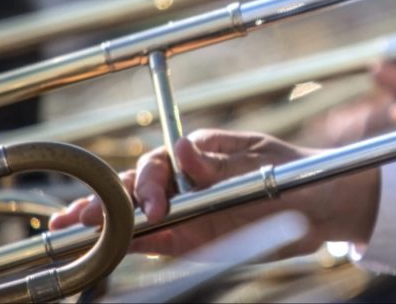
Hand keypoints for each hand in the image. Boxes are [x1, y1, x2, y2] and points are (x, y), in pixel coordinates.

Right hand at [49, 129, 379, 257]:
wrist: (324, 205)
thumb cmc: (293, 173)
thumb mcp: (260, 165)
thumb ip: (220, 165)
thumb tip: (184, 151)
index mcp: (203, 152)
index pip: (162, 160)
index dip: (149, 181)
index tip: (155, 205)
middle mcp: (189, 179)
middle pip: (139, 185)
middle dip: (108, 198)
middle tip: (82, 216)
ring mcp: (188, 209)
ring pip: (137, 212)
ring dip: (106, 218)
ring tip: (71, 226)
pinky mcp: (191, 237)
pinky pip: (155, 241)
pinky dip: (129, 242)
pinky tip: (101, 245)